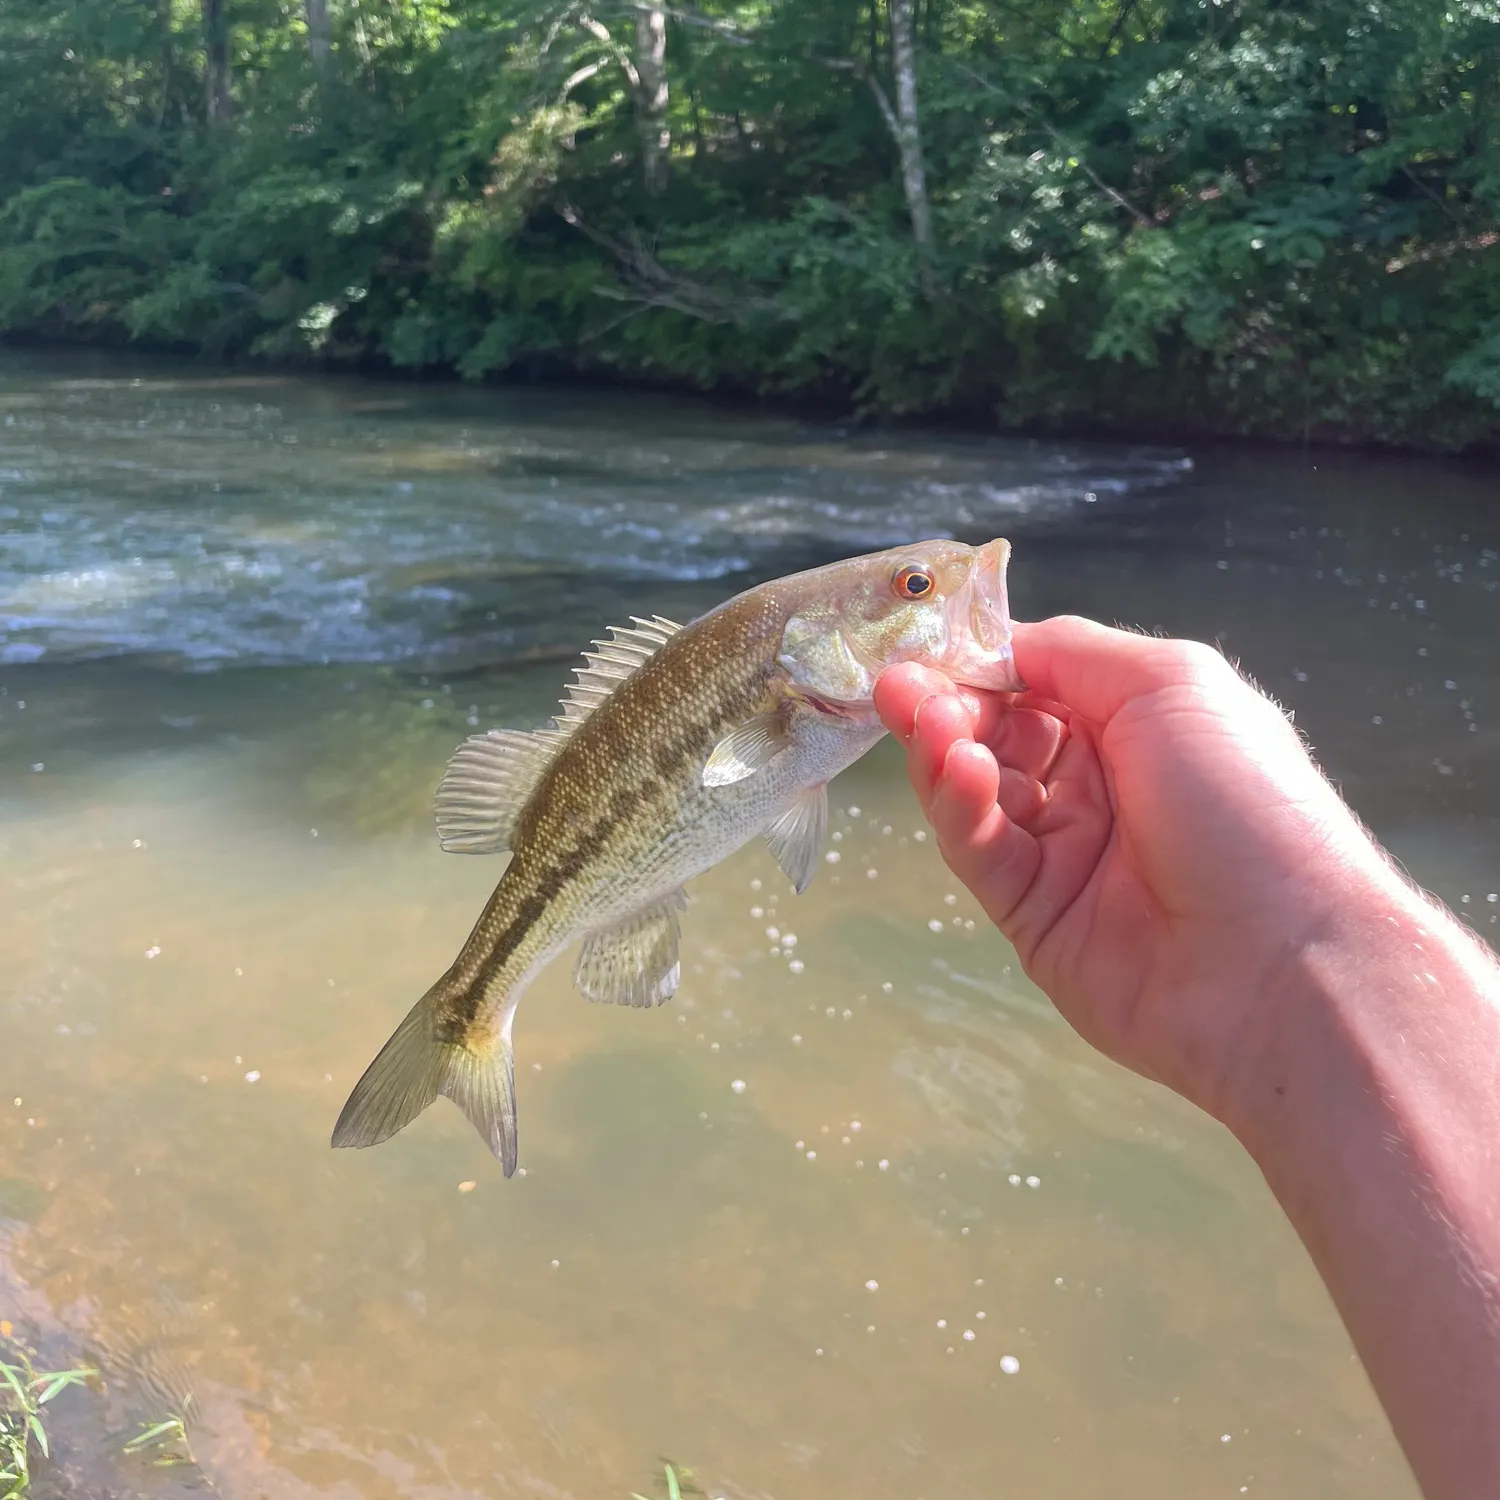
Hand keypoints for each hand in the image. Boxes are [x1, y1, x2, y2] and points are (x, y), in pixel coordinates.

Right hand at [875, 615, 1403, 1124]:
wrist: (1283, 961)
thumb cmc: (1244, 799)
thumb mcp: (1168, 683)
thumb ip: (1068, 654)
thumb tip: (990, 644)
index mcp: (1138, 726)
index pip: (1033, 683)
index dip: (978, 666)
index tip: (922, 652)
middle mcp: (1100, 787)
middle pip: (995, 736)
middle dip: (948, 707)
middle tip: (902, 691)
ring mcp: (1066, 855)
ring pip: (977, 795)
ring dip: (948, 754)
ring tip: (930, 727)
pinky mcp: (1036, 919)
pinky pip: (984, 854)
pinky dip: (963, 810)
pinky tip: (962, 775)